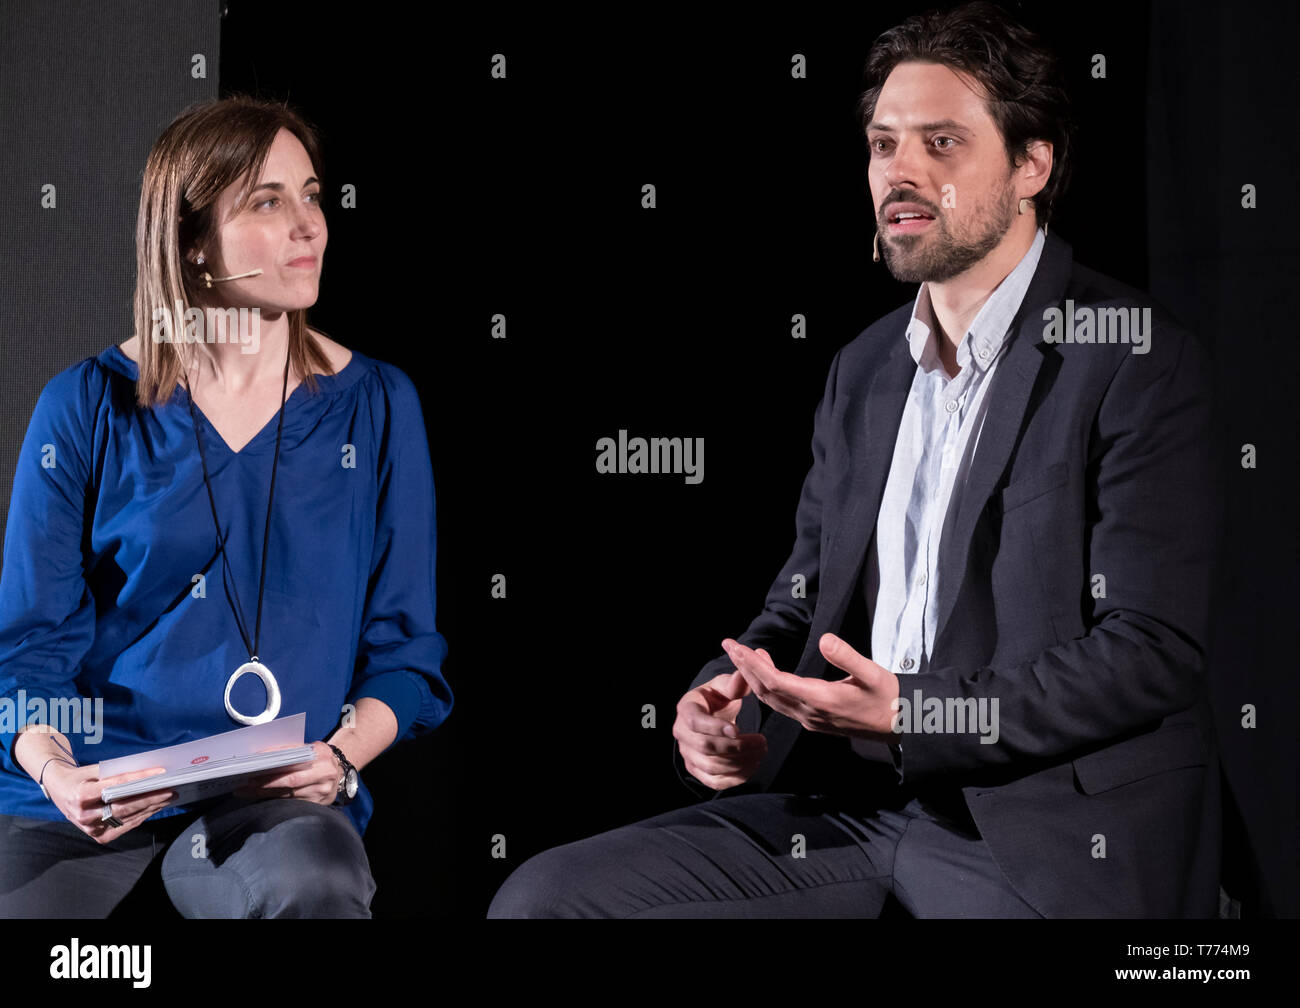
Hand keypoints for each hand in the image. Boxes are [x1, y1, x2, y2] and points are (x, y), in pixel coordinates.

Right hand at [42, 761, 174, 845]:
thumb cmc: (80, 777)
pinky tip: (155, 808)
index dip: (139, 779)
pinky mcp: (98, 836)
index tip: (160, 773)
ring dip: (151, 808)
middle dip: (151, 798)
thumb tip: (148, 773)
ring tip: (168, 797)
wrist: (60, 791)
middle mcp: (84, 815)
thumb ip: (116, 772)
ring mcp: (90, 828)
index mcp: (80, 795)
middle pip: (123, 806)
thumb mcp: (93, 770)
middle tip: (171, 789)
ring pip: (127, 818)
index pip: (115, 786)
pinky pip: (125, 826)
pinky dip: (142, 816)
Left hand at [233, 741, 339, 805]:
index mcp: (321, 754)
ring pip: (290, 794)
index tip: (256, 762)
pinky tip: (262, 799)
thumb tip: (263, 755)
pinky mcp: (318, 803)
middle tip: (247, 783)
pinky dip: (276, 801)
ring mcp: (322, 790)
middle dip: (267, 782)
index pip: (294, 757)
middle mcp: (324, 772)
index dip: (274, 760)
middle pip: (291, 779)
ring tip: (248, 791)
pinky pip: (293, 803)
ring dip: (267, 793)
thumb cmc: (320, 759)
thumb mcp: (312, 749)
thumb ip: (294, 751)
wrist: (341, 773)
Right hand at [673, 667, 767, 790]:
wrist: (709, 715)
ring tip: (761, 753)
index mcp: (686, 708)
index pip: (696, 722)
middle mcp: (682, 733)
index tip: (738, 729)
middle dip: (737, 747)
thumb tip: (744, 676)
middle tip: (762, 743)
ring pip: (711, 766)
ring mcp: (687, 754)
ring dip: (740, 763)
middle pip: (705, 747)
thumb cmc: (716, 698)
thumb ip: (734, 683)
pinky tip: (752, 766)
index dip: (715, 727)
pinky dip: (735, 778)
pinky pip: (714, 781)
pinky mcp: (696, 770)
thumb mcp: (723, 686)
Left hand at [724, 634, 899, 741]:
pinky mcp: (813, 720)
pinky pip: (781, 704)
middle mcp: (809, 713)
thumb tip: (824, 639)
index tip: (737, 647)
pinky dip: (767, 686)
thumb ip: (847, 656)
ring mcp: (809, 719)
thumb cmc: (887, 697)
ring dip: (754, 677)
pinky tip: (767, 671)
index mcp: (821, 700)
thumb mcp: (873, 673)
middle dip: (745, 668)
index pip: (775, 681)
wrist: (899, 725)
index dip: (752, 665)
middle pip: (766, 691)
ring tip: (745, 654)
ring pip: (772, 700)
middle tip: (730, 645)